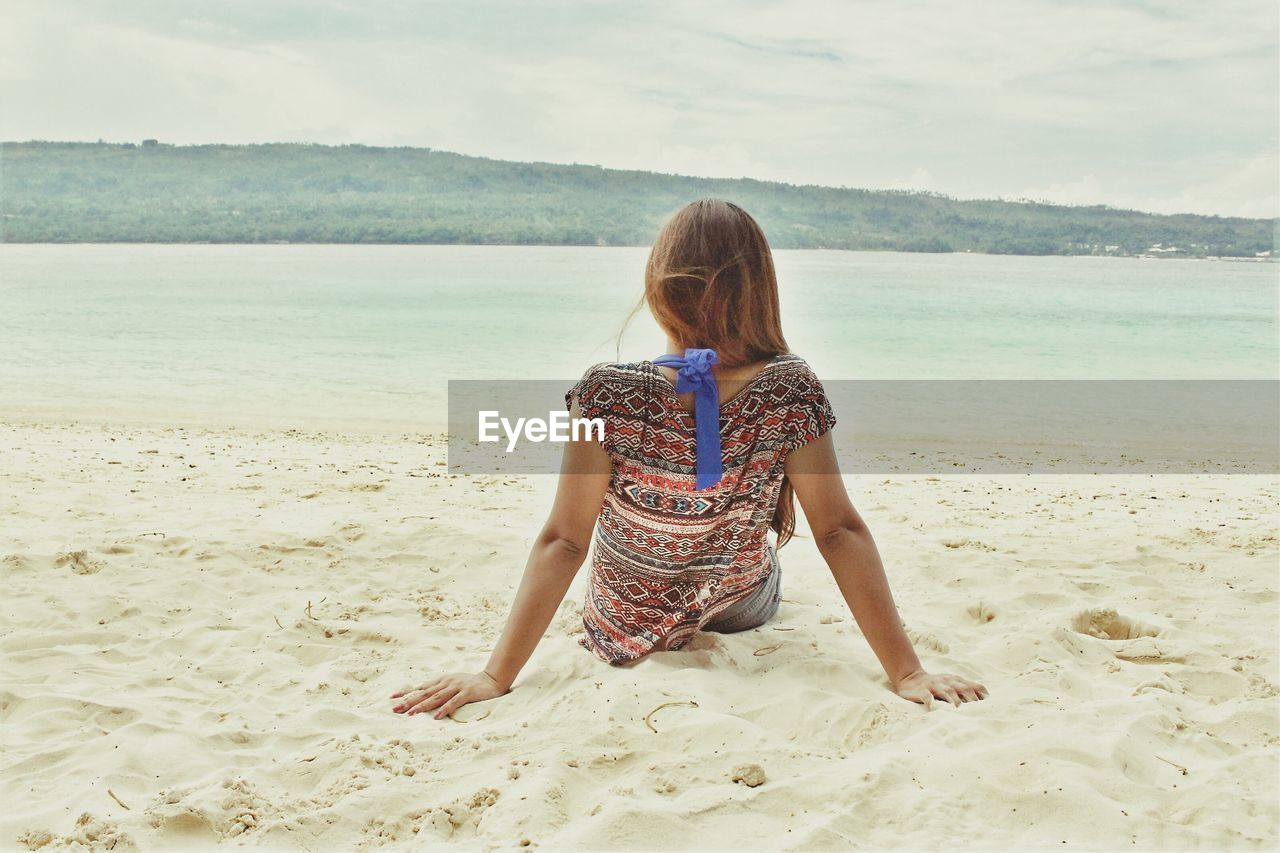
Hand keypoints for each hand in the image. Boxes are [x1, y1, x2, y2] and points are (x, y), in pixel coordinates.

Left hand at [391, 671, 507, 718]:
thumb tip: (422, 697)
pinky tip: (436, 717)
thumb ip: (439, 689)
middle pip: (424, 693)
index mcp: (442, 680)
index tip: (392, 698)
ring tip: (411, 714)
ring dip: (423, 706)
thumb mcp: (452, 684)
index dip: (406, 692)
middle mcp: (447, 682)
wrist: (492, 680)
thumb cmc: (470, 684)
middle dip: (409, 701)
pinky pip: (454, 702)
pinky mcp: (467, 693)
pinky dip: (444, 709)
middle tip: (395, 709)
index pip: (420, 687)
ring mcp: (457, 687)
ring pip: (436, 698)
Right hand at [893, 669, 987, 708]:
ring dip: (954, 699)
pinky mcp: (921, 691)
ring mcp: (934, 686)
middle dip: (970, 696)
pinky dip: (930, 702)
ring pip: (946, 691)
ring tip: (958, 708)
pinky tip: (933, 709)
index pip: (972, 685)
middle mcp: (946, 681)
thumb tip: (985, 700)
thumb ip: (966, 690)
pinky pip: (926, 696)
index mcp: (955, 680)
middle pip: (961, 687)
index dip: (981, 694)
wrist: (910, 678)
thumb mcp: (951, 684)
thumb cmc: (936, 685)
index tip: (989, 704)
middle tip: (976, 709)